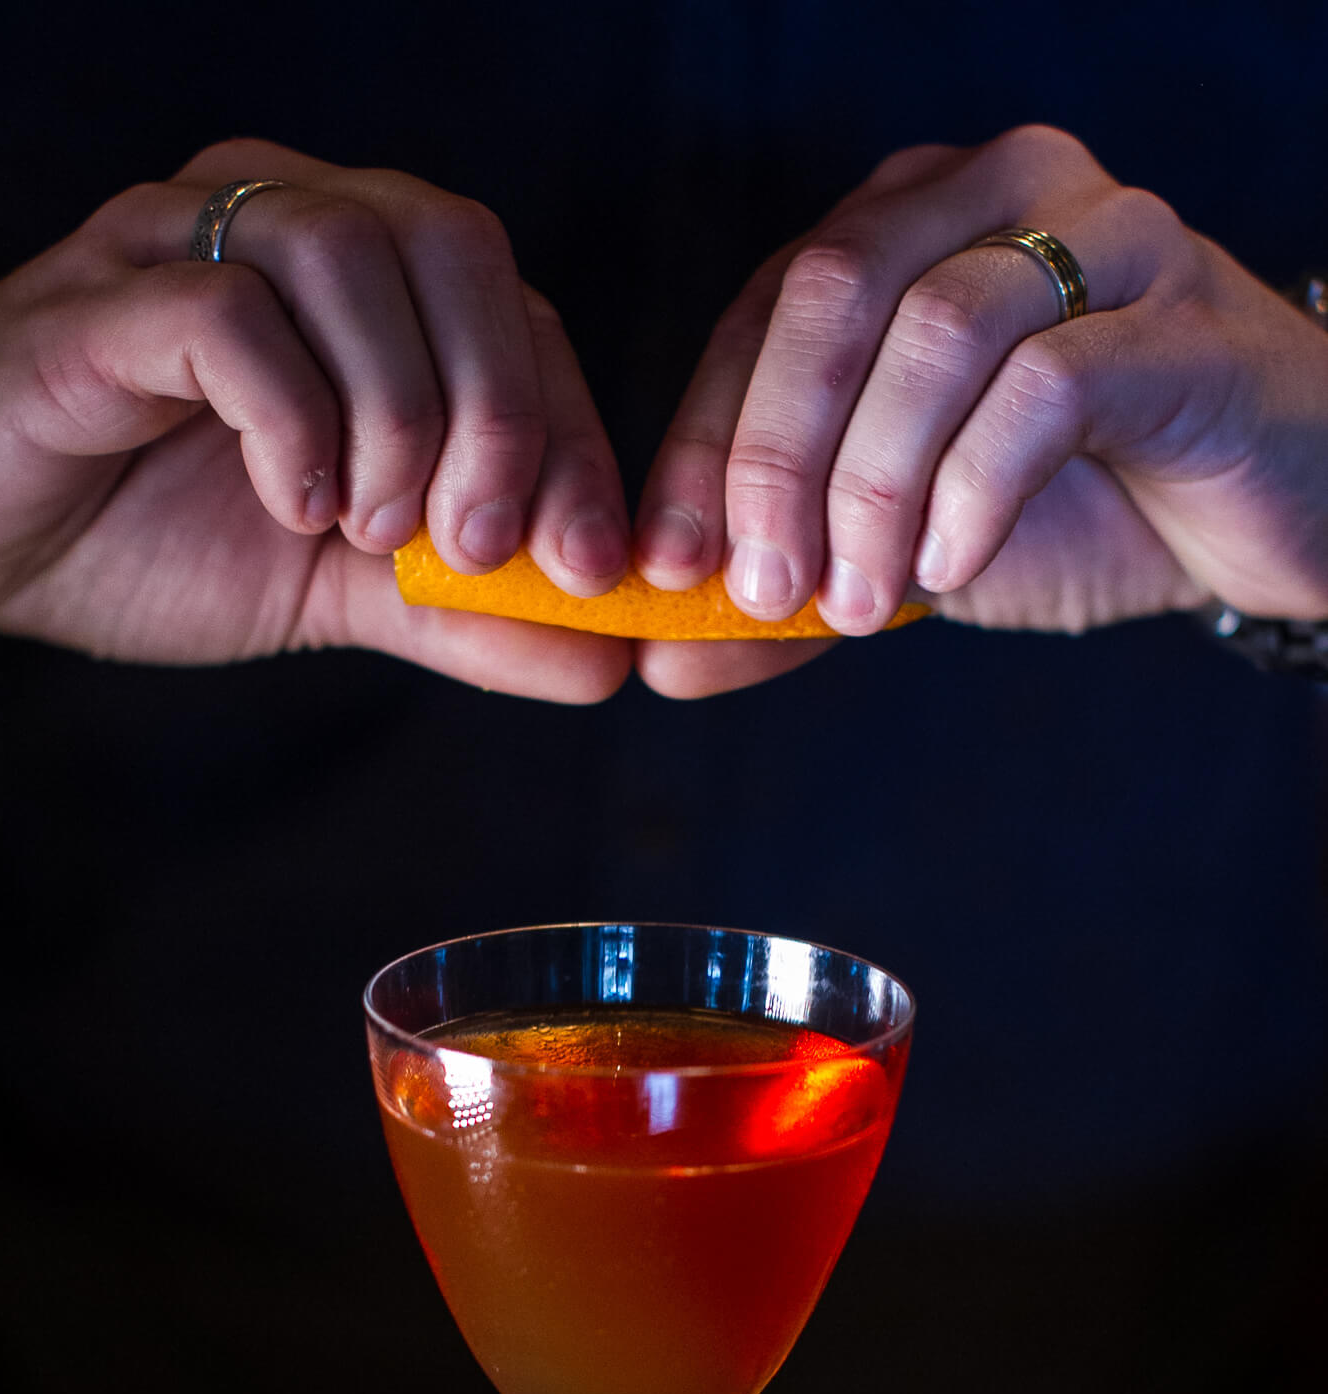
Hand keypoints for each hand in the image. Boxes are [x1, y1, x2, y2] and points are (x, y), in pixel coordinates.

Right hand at [0, 140, 631, 701]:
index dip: (570, 433)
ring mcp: (182, 243)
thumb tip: (611, 656)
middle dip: (500, 411)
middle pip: (454, 243)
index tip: (588, 563)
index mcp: (361, 282)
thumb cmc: (151, 539)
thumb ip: (471, 614)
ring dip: (394, 414)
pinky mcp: (98, 302)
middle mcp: (282, 225)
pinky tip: (288, 508)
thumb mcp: (343, 590)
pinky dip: (289, 420)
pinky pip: (226, 312)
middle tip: (477, 546)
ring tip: (363, 531)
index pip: (515, 311)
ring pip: (349, 253)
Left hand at [632, 125, 1327, 696]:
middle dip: (774, 457)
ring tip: (865, 601)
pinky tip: (953, 567)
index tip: (669, 568)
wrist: (1266, 510)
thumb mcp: (906, 553)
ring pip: (935, 333)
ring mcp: (1100, 238)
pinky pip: (1046, 384)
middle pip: (832, 294)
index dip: (706, 441)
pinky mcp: (1182, 321)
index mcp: (909, 227)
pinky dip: (974, 490)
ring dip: (875, 489)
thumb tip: (664, 660)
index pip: (767, 312)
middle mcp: (996, 194)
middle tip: (764, 587)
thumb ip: (794, 594)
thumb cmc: (1078, 507)